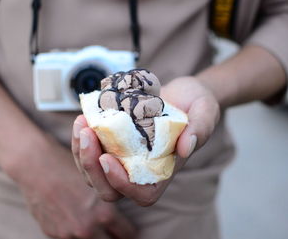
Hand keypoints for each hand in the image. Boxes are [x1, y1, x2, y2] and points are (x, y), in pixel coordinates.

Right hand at [7, 137, 135, 238]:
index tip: (125, 226)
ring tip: (92, 224)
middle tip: (112, 228)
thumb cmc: (68, 166)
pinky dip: (73, 232)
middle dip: (111, 235)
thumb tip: (119, 215)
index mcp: (104, 213)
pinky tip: (71, 217)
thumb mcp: (96, 181)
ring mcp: (69, 234)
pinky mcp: (52, 234)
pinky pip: (70, 238)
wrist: (35, 165)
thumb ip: (108, 199)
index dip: (127, 228)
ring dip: (94, 234)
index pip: (127, 233)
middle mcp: (88, 228)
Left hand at [72, 76, 219, 205]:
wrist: (184, 93)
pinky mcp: (113, 144)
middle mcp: (142, 170)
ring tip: (82, 122)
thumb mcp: (206, 110)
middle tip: (87, 133)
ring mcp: (125, 159)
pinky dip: (82, 139)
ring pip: (94, 174)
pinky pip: (91, 153)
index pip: (141, 194)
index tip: (107, 159)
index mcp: (164, 170)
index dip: (121, 184)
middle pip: (109, 189)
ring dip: (82, 151)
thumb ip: (200, 128)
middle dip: (91, 167)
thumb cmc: (197, 104)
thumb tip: (186, 148)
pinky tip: (83, 118)